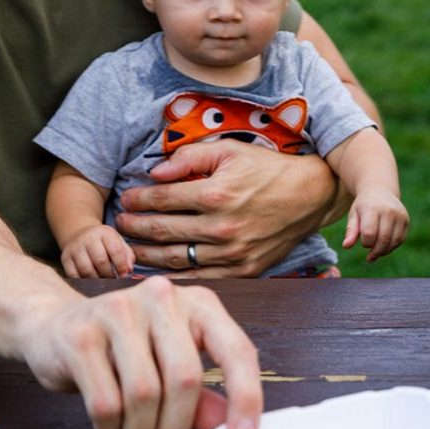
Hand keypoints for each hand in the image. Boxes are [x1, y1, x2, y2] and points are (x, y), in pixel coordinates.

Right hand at [17, 277, 260, 428]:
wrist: (56, 328)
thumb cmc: (126, 351)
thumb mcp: (173, 365)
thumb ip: (204, 398)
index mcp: (199, 303)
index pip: (237, 350)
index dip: (246, 398)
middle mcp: (163, 297)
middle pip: (186, 378)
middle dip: (176, 426)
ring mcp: (119, 311)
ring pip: (144, 395)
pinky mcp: (81, 336)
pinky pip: (105, 404)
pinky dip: (110, 428)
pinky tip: (108, 422)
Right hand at [61, 225, 134, 278]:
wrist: (80, 234)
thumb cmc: (104, 242)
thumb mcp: (118, 242)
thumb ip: (127, 255)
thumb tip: (129, 271)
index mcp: (104, 232)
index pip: (115, 250)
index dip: (121, 265)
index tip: (125, 275)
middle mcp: (88, 238)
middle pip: (100, 261)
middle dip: (110, 274)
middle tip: (115, 282)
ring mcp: (75, 248)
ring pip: (86, 270)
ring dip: (97, 280)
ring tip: (104, 283)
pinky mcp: (65, 258)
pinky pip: (74, 275)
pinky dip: (84, 282)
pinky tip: (91, 284)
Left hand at [116, 140, 338, 277]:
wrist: (310, 195)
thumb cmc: (268, 169)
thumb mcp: (231, 150)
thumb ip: (191, 156)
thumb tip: (155, 172)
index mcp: (216, 194)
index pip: (162, 199)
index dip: (138, 199)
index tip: (126, 198)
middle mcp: (222, 227)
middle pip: (162, 231)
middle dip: (134, 227)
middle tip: (119, 224)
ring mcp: (232, 252)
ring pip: (175, 258)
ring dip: (145, 254)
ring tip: (128, 248)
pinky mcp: (243, 270)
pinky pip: (199, 278)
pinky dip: (174, 276)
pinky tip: (157, 270)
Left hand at [343, 186, 409, 260]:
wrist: (380, 190)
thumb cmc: (363, 205)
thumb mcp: (354, 215)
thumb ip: (351, 231)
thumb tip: (346, 246)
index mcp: (373, 208)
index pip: (369, 233)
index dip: (365, 243)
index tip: (362, 243)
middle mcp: (388, 210)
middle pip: (383, 239)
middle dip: (375, 251)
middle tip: (370, 257)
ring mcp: (399, 215)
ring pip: (394, 241)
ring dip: (384, 251)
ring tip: (376, 253)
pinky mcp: (406, 220)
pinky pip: (401, 239)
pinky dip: (393, 247)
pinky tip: (384, 248)